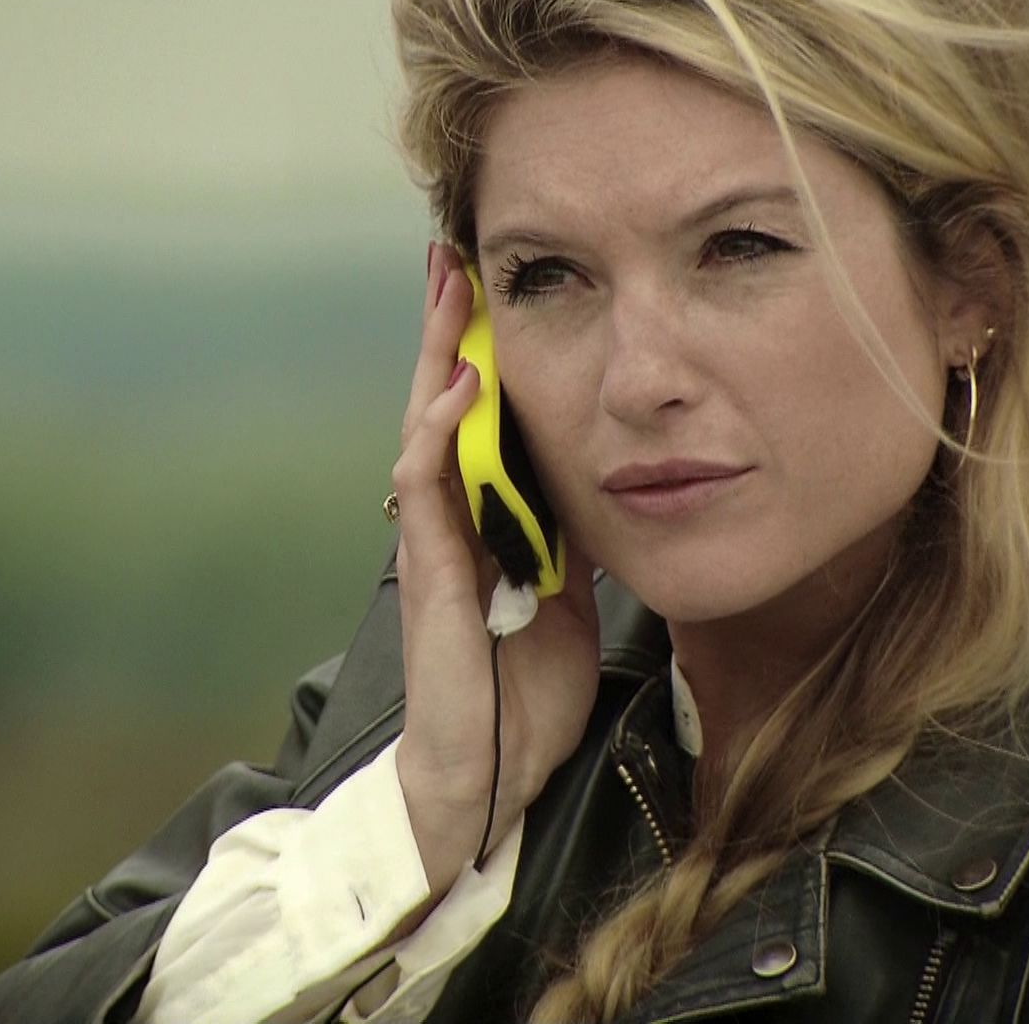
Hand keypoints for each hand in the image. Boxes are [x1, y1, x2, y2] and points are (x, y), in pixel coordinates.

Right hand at [388, 241, 602, 903]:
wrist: (490, 774)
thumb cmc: (523, 690)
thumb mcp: (567, 591)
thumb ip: (568, 533)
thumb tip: (602, 474)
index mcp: (487, 519)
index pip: (480, 417)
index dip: (481, 351)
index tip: (493, 285)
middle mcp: (451, 518)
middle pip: (443, 403)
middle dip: (449, 329)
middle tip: (453, 254)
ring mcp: (434, 541)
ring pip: (426, 428)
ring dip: (438, 356)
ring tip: (451, 288)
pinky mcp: (430, 574)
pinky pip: (428, 489)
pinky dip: (441, 434)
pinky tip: (462, 387)